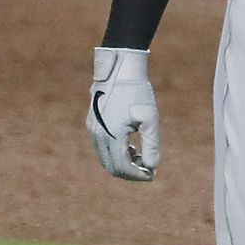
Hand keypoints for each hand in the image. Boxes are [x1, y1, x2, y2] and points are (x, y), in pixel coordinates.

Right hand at [87, 46, 159, 180]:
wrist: (120, 70)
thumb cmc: (138, 92)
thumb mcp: (150, 118)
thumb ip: (151, 145)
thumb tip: (152, 168)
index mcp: (112, 135)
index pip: (122, 167)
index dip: (137, 175)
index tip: (152, 175)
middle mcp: (98, 135)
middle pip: (111, 167)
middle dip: (130, 172)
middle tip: (148, 170)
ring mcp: (92, 129)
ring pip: (105, 159)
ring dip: (123, 163)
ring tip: (141, 157)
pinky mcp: (91, 124)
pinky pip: (101, 147)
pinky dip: (115, 153)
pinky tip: (130, 147)